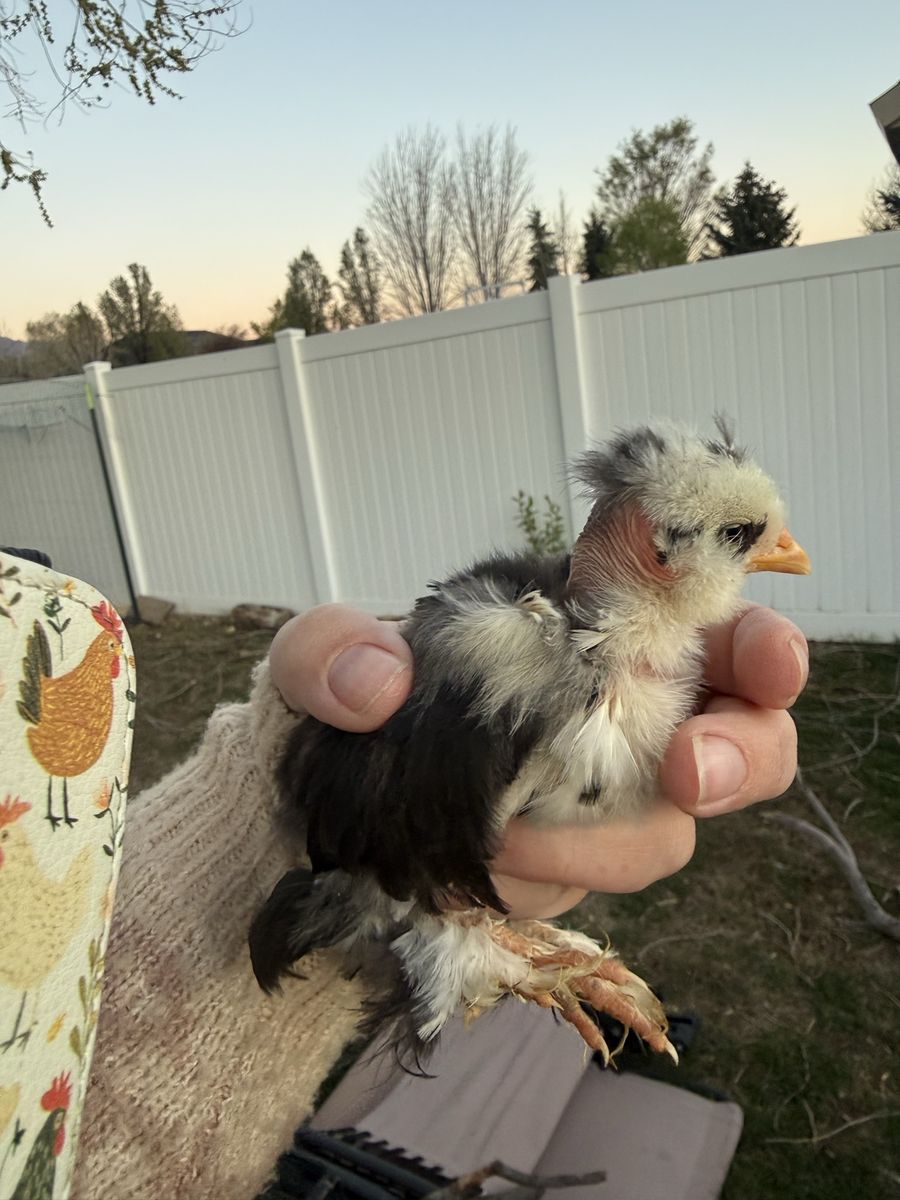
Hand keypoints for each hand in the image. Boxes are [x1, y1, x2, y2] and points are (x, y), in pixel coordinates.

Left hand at [269, 603, 807, 919]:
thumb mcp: (314, 662)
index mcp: (590, 629)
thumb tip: (378, 682)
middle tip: (687, 773)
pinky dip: (546, 881)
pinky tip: (486, 865)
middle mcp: (616, 712)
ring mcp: (601, 798)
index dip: (762, 646)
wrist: (321, 813)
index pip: (710, 626)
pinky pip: (590, 886)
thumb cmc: (342, 710)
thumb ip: (329, 650)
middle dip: (741, 755)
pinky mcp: (571, 867)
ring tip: (504, 832)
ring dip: (604, 840)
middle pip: (742, 738)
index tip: (763, 665)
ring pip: (665, 830)